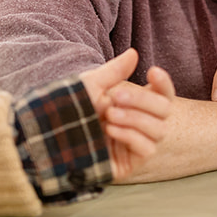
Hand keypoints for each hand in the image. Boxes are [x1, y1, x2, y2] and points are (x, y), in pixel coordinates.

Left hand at [80, 49, 175, 181]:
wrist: (51, 138)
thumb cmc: (70, 110)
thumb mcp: (91, 86)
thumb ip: (114, 71)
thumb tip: (133, 53)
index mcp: (135, 106)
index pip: (163, 94)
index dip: (163, 83)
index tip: (152, 71)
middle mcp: (140, 125)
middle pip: (165, 110)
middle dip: (143, 100)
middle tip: (117, 96)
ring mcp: (137, 145)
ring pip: (159, 130)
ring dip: (135, 118)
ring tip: (110, 115)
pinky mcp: (130, 164)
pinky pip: (148, 149)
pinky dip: (131, 136)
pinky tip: (111, 131)